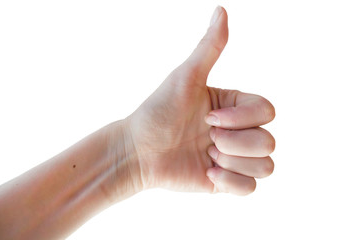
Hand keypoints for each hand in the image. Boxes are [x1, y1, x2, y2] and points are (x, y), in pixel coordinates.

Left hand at [127, 6, 274, 194]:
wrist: (138, 150)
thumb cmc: (158, 111)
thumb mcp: (185, 77)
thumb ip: (208, 48)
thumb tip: (221, 10)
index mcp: (234, 106)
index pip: (267, 111)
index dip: (242, 117)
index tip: (208, 118)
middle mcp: (238, 131)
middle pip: (268, 141)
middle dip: (235, 142)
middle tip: (206, 138)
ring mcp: (233, 158)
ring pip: (265, 167)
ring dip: (233, 162)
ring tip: (206, 157)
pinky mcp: (225, 182)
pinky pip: (250, 189)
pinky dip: (230, 183)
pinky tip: (206, 174)